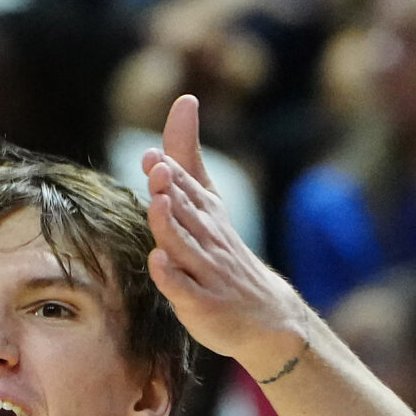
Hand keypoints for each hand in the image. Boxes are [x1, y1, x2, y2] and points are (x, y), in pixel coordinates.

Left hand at [140, 95, 308, 372]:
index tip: (152, 155)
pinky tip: (159, 262)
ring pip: (184, 246)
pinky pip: (184, 290)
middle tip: (158, 169)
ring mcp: (206, 271)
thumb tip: (185, 101)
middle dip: (172, 189)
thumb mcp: (209, 201)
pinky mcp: (202, 304)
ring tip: (157, 205)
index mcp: (205, 213)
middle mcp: (207, 238)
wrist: (264, 313)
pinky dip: (171, 277)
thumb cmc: (223, 253)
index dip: (169, 170)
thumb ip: (189, 157)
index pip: (185, 186)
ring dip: (170, 226)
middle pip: (186, 211)